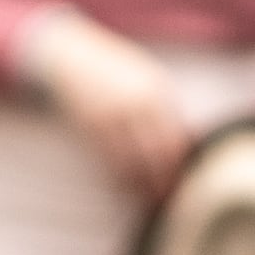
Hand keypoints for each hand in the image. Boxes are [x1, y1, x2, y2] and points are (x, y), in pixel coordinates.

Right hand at [22, 8, 193, 196]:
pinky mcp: (90, 124)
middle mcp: (136, 102)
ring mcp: (112, 113)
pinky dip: (117, 177)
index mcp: (156, 89)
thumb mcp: (144, 78)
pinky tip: (121, 186)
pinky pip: (108, 159)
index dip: (177, 166)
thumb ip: (163, 106)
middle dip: (161, 181)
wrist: (70, 56)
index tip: (178, 183)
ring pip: (132, 162)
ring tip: (144, 198)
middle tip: (163, 198)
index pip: (174, 139)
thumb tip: (184, 143)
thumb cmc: (113, 69)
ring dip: (139, 184)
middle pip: (157, 155)